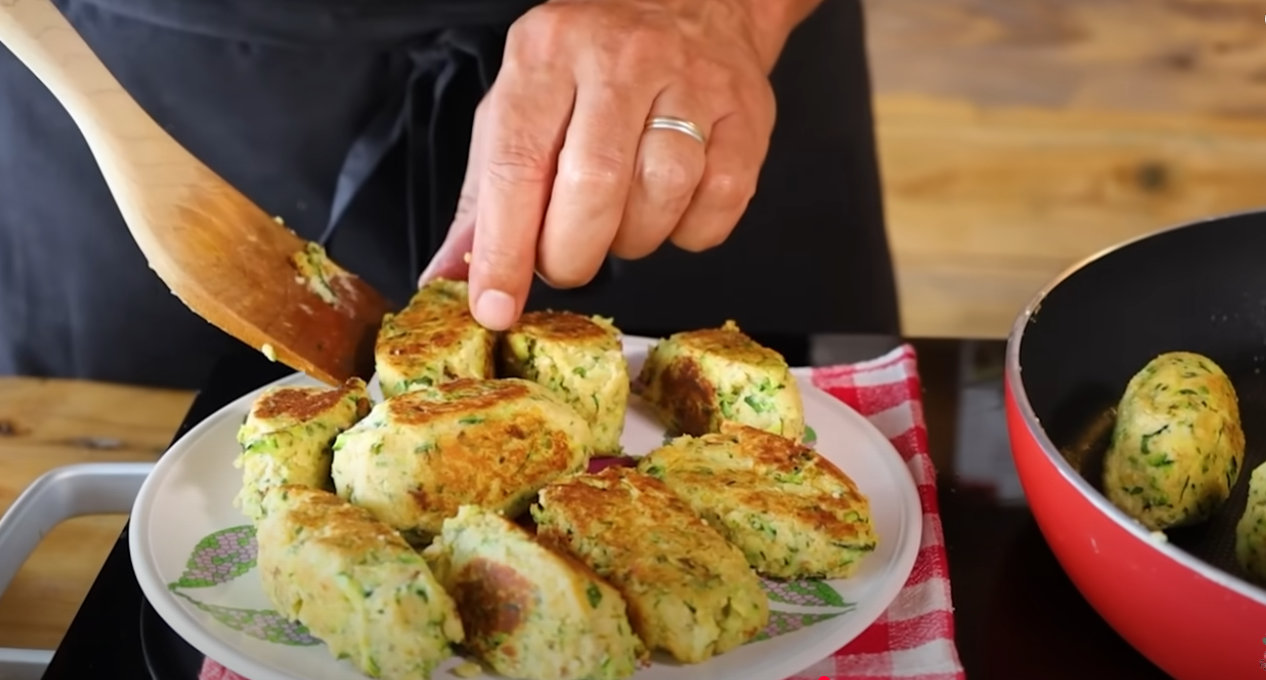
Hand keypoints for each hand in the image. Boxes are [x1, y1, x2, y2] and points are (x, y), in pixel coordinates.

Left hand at [419, 0, 781, 329]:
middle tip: (565, 263)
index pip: (516, 163)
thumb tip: (450, 273)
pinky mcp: (746, 114)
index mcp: (547, 53)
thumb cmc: (595, 68)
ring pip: (660, 195)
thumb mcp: (523, 104)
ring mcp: (692, 81)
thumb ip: (487, 191)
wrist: (697, 7)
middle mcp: (620, 57)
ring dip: (633, 240)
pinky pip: (718, 203)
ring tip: (620, 222)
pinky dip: (689, 231)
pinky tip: (670, 210)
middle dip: (572, 253)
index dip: (505, 248)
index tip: (496, 304)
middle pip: (594, 185)